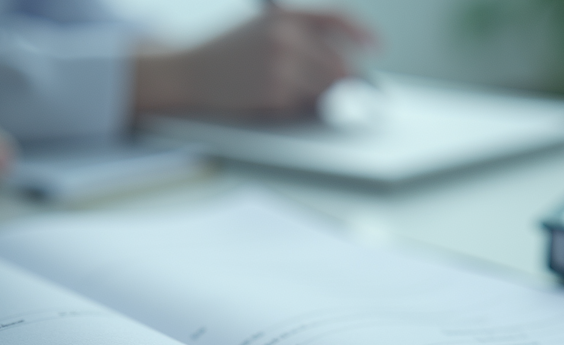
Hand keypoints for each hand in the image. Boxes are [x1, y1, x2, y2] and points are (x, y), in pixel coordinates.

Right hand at [133, 7, 373, 118]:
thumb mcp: (262, 29)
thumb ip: (301, 38)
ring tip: (283, 93)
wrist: (187, 72)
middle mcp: (288, 37)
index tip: (377, 47)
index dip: (361, 33)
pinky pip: (303, 108)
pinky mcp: (275, 93)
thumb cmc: (225, 53)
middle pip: (338, 65)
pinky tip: (268, 100)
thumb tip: (346, 63)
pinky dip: (293, 110)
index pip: (337, 19)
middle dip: (337, 82)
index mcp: (286, 16)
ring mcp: (283, 65)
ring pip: (324, 90)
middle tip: (325, 91)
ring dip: (315, 99)